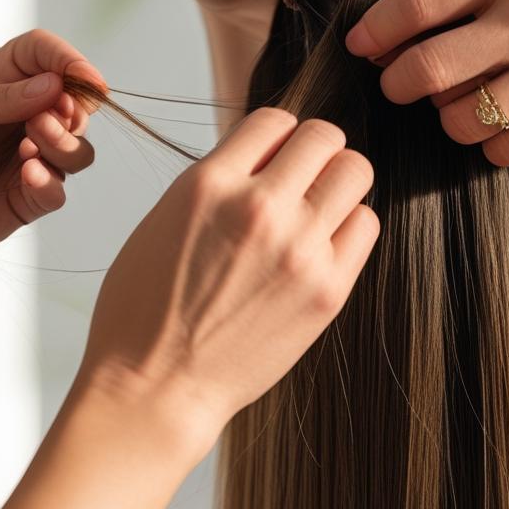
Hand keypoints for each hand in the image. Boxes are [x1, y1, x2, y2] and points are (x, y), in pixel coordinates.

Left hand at [0, 29, 104, 268]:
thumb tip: (53, 84)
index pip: (43, 56)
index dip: (69, 61)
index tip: (86, 78)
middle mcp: (15, 117)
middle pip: (73, 103)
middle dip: (73, 108)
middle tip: (47, 119)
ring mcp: (21, 160)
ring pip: (77, 148)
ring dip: (66, 143)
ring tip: (31, 147)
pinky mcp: (20, 201)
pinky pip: (57, 192)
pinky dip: (52, 182)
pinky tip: (27, 176)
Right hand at [76, 108, 378, 445]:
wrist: (155, 388)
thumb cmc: (143, 311)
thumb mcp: (162, 220)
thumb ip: (216, 184)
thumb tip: (261, 159)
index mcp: (208, 184)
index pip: (274, 120)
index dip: (275, 137)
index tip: (270, 159)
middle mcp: (259, 208)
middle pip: (324, 136)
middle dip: (314, 151)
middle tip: (301, 179)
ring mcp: (299, 250)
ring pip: (355, 173)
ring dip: (338, 182)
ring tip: (316, 209)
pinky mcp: (327, 291)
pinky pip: (365, 225)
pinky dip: (350, 226)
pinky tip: (323, 246)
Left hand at [345, 0, 508, 165]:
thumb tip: (392, 20)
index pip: (415, 5)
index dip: (375, 33)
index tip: (362, 48)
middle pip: (424, 70)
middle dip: (399, 85)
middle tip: (402, 86)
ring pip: (456, 119)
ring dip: (448, 119)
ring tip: (467, 102)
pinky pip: (499, 151)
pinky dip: (493, 145)